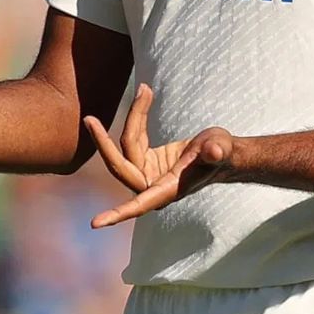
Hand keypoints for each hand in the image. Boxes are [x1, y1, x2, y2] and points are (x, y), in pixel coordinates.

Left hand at [84, 83, 233, 227]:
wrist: (223, 151)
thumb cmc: (224, 152)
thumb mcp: (221, 147)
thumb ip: (217, 151)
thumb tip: (214, 151)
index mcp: (168, 189)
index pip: (138, 204)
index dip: (118, 213)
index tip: (94, 224)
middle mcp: (154, 184)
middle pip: (120, 165)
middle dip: (104, 143)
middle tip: (89, 120)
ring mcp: (148, 173)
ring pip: (127, 146)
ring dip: (134, 117)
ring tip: (145, 90)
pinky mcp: (146, 160)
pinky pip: (133, 139)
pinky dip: (137, 118)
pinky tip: (145, 96)